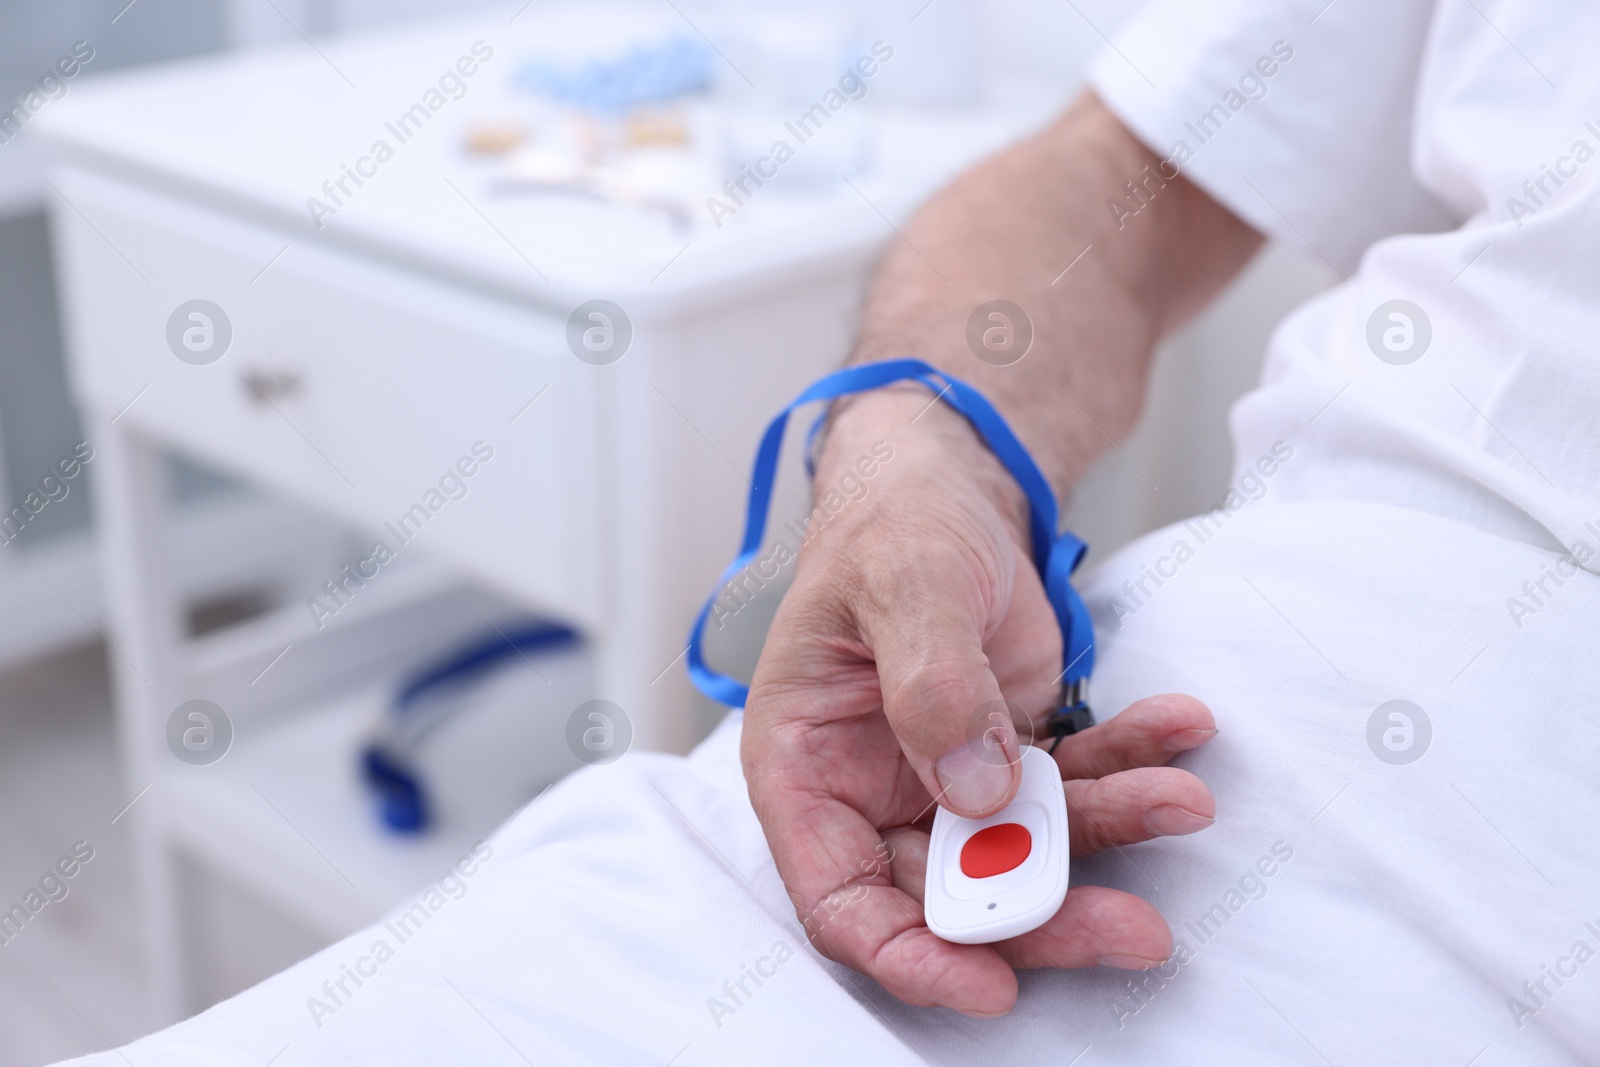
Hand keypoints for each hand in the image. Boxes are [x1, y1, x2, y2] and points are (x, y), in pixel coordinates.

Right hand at [742, 389, 1216, 1015]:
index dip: (910, 956)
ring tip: (1182, 798)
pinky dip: (1131, 762)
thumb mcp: (904, 585)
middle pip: (948, 895)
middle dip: (1043, 913)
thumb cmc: (892, 521)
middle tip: (1133, 927)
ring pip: (1026, 847)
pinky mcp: (1009, 750)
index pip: (840, 899)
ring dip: (1108, 833)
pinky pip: (1075, 781)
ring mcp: (944, 776)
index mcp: (806, 766)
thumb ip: (931, 686)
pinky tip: (1179, 730)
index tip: (990, 982)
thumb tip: (974, 795)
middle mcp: (871, 790)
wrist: (944, 479)